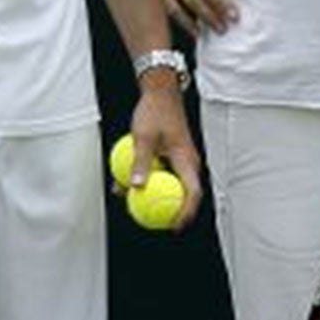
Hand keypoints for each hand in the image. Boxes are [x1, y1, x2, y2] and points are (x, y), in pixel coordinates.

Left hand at [125, 83, 203, 231]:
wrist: (160, 93)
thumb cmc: (155, 112)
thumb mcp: (143, 137)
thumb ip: (141, 163)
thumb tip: (137, 187)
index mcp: (186, 159)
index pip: (193, 193)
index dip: (186, 213)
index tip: (173, 227)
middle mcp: (187, 162)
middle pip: (185, 194)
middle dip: (171, 211)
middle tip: (155, 224)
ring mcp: (180, 159)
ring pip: (172, 185)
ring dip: (156, 196)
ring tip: (136, 206)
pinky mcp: (172, 156)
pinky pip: (162, 175)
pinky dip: (149, 181)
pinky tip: (127, 185)